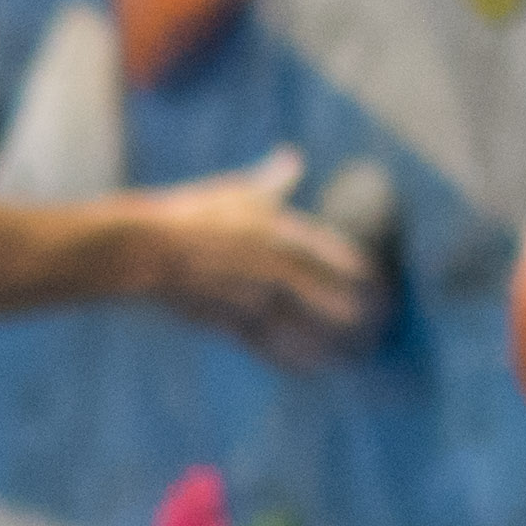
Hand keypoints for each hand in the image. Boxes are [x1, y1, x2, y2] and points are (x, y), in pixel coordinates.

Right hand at [137, 155, 374, 365]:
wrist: (144, 249)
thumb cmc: (188, 215)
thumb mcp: (234, 191)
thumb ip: (271, 179)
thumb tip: (293, 157)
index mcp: (275, 231)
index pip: (330, 252)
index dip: (358, 269)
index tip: (381, 281)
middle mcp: (269, 267)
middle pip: (324, 295)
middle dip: (355, 312)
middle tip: (381, 325)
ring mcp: (250, 297)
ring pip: (301, 326)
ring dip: (332, 342)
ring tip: (358, 355)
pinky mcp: (229, 321)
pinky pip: (269, 346)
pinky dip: (294, 358)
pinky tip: (314, 368)